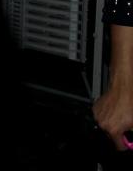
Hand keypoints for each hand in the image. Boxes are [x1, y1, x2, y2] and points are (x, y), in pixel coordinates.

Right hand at [94, 25, 132, 150]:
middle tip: (128, 124)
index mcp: (112, 127)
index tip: (130, 141)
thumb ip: (131, 129)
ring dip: (114, 121)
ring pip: (106, 123)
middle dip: (120, 130)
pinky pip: (102, 113)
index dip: (127, 142)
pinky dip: (109, 112)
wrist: (124, 80)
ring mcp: (98, 112)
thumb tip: (131, 139)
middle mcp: (102, 120)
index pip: (119, 145)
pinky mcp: (96, 104)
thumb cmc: (130, 96)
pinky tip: (118, 107)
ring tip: (124, 113)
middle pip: (111, 134)